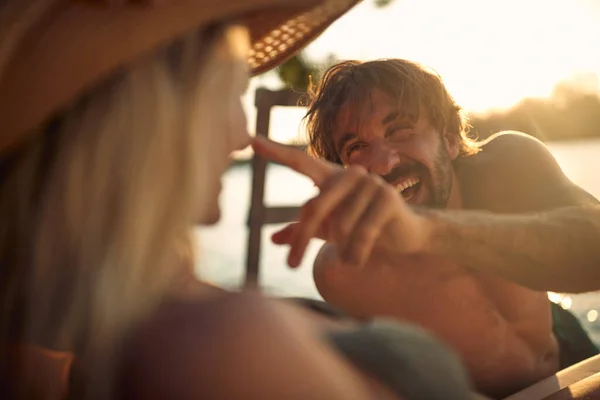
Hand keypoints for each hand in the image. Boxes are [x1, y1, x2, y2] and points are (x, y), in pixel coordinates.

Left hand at [252, 136, 432, 267]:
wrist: (404, 236)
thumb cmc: (361, 228)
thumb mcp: (329, 230)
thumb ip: (303, 231)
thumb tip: (273, 240)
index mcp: (332, 177)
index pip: (300, 162)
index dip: (276, 152)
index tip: (251, 141)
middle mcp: (349, 174)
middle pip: (313, 208)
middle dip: (301, 240)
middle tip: (290, 266)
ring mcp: (370, 184)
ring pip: (339, 226)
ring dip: (341, 248)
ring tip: (350, 253)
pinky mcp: (388, 199)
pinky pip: (361, 234)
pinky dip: (355, 254)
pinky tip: (357, 260)